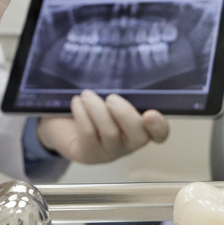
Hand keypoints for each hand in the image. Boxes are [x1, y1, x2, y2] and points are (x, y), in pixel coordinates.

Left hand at [37, 90, 169, 164]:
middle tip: (110, 98)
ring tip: (86, 95)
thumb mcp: (108, 95)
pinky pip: (89, 134)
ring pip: (110, 133)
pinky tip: (77, 102)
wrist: (63, 120)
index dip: (159, 126)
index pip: (160, 133)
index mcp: (141, 125)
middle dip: (124, 113)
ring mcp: (110, 152)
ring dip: (97, 108)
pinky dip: (82, 113)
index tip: (150, 114)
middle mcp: (129, 143)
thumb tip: (123, 69)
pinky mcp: (89, 155)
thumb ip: (121, 89)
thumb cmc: (92, 105)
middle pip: (139, 136)